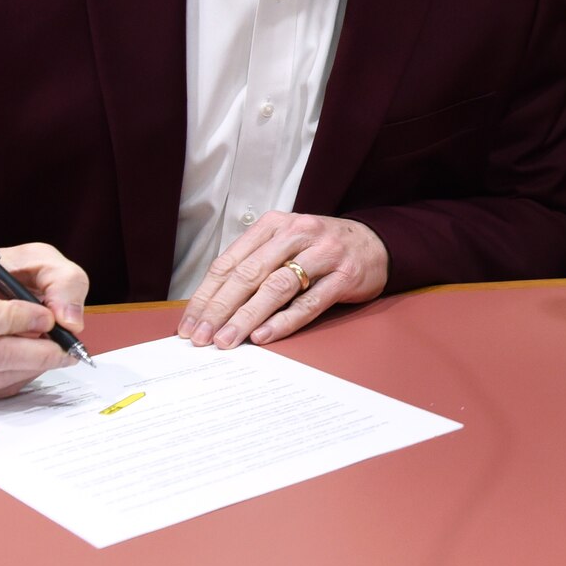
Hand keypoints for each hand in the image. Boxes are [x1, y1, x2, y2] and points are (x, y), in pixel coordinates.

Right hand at [0, 245, 88, 402]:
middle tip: (65, 347)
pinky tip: (22, 361)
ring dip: (28, 368)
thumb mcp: (34, 259)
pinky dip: (13, 380)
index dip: (17, 322)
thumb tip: (70, 322)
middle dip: (36, 353)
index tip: (47, 318)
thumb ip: (63, 282)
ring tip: (46, 350)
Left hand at [177, 212, 386, 349]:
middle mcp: (296, 233)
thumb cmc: (320, 249)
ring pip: (276, 287)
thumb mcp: (285, 244)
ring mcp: (323, 253)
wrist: (375, 243)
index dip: (206, 295)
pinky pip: (309, 302)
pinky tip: (264, 336)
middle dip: (219, 309)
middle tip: (201, 338)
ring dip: (247, 317)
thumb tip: (212, 306)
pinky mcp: (344, 275)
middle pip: (248, 274)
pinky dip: (285, 321)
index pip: (230, 262)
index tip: (189, 324)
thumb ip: (254, 266)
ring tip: (227, 341)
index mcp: (274, 224)